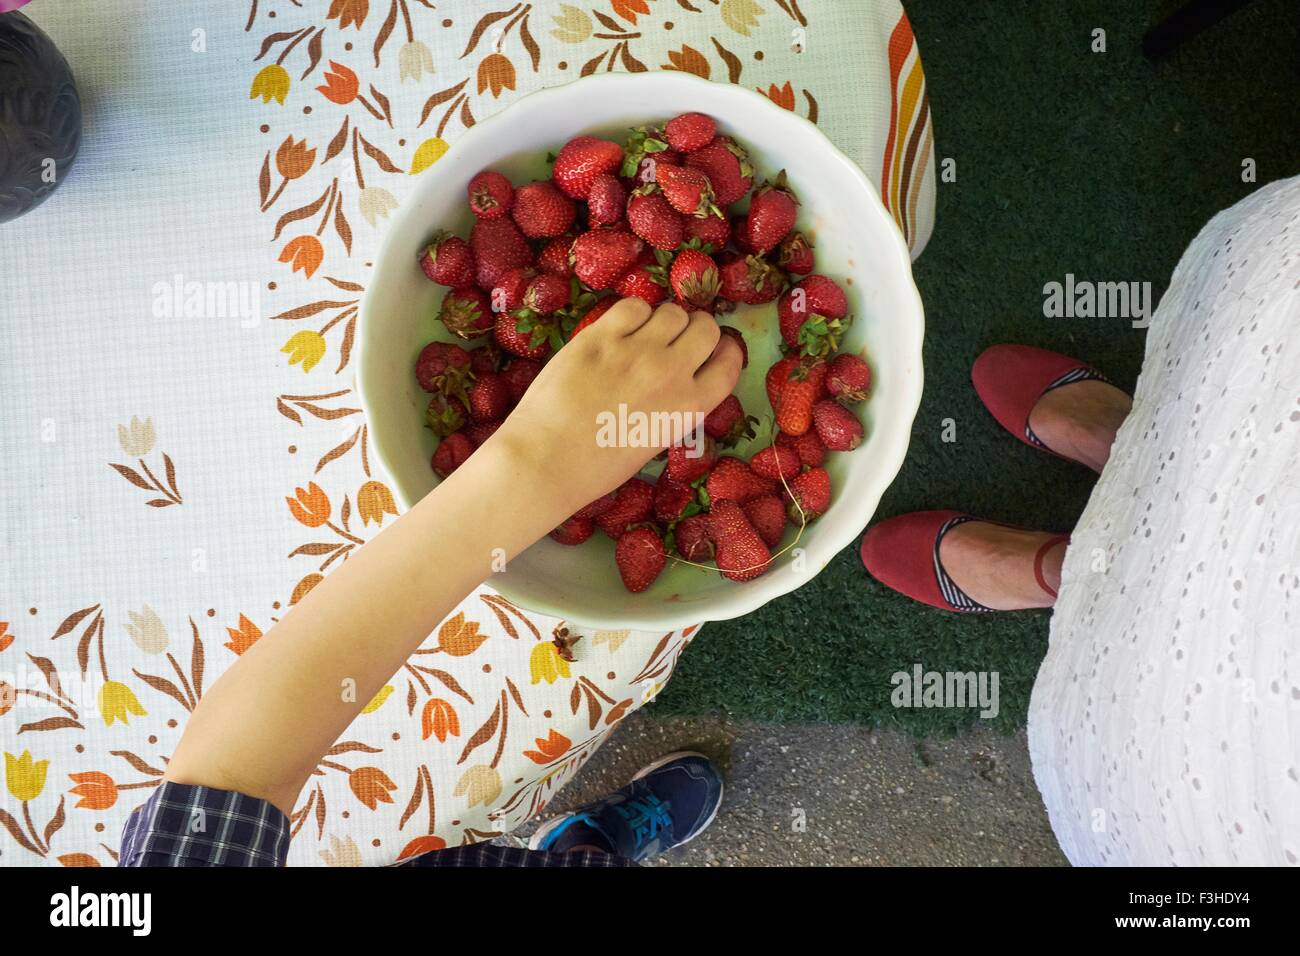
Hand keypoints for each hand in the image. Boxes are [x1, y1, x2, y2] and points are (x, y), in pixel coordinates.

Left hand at [498, 297, 742, 514]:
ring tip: (645, 334)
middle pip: (705, 327)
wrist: (546, 460)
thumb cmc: (597, 466)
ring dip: (665, 320)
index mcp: (689, 407)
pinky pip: (633, 306)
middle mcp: (671, 371)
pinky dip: (633, 314)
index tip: (716, 349)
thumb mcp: (653, 441)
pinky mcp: (601, 335)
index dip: (725, 351)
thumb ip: (673, 407)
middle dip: (696, 330)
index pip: (729, 362)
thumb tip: (676, 379)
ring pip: (672, 311)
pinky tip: (620, 329)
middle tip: (676, 339)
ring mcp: (636, 350)